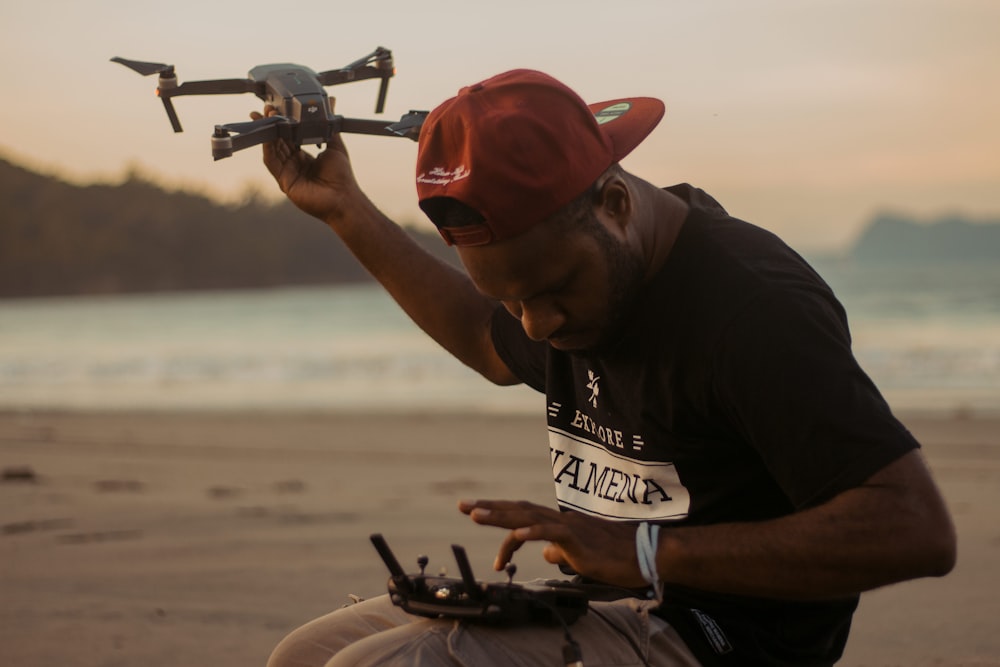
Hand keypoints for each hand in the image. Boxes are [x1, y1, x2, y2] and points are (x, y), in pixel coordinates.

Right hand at [252, 103, 365, 223]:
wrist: (344, 198)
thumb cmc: (342, 176)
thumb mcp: (335, 144)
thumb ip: (328, 124)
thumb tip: (331, 102)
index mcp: (304, 157)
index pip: (288, 137)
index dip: (282, 123)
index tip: (277, 108)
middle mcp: (293, 165)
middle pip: (277, 142)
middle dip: (270, 124)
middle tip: (264, 109)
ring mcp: (287, 173)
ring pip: (272, 150)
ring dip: (267, 133)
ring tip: (264, 117)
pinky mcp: (284, 182)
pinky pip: (272, 162)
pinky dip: (268, 148)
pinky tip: (268, 136)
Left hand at [458, 499, 646, 587]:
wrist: (646, 553)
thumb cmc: (617, 556)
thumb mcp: (580, 555)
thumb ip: (560, 551)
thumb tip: (545, 554)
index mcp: (560, 523)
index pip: (523, 514)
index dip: (499, 513)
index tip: (476, 514)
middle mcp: (562, 520)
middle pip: (519, 509)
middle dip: (489, 508)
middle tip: (463, 506)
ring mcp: (570, 527)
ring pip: (529, 517)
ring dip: (501, 516)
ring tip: (476, 515)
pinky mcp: (580, 539)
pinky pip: (553, 533)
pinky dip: (532, 532)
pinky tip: (516, 534)